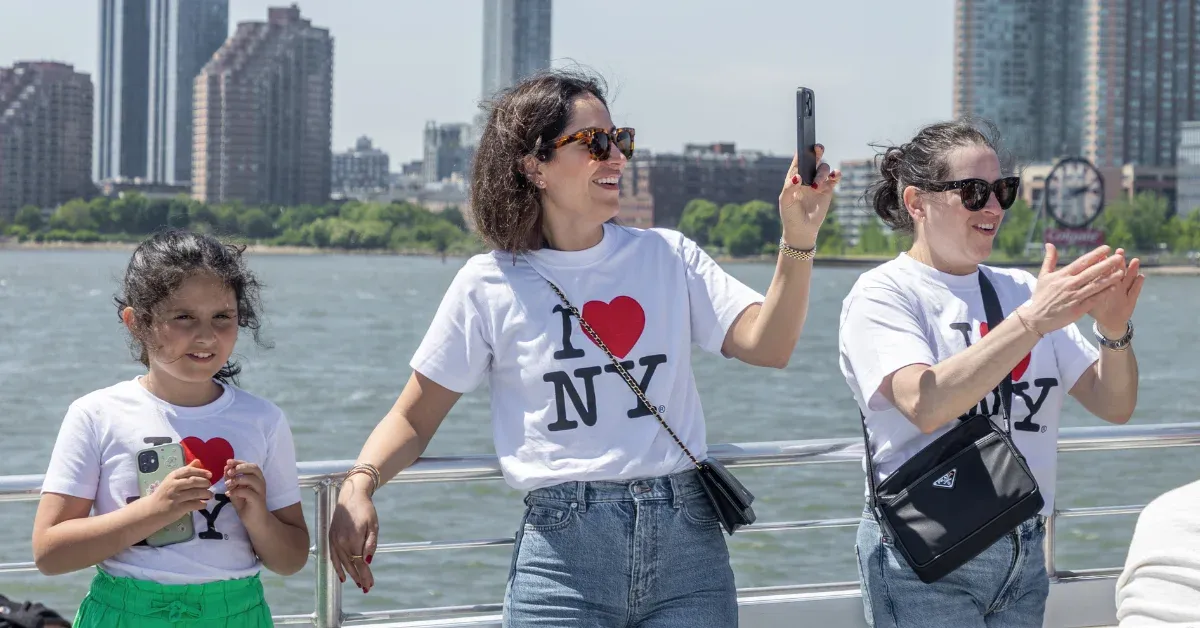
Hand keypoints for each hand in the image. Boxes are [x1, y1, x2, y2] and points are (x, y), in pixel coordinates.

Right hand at [146, 459, 212, 518]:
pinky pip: (194, 505)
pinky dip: (202, 504)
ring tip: (209, 495)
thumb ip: (186, 471)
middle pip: (194, 481)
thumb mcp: (172, 480)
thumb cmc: (164, 493)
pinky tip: (204, 504)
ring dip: (206, 493)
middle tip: (209, 485)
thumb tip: (198, 461)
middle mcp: (173, 485)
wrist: (150, 510)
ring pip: (196, 493)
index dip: (201, 472)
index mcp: (172, 477)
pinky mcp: (177, 508)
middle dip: (205, 483)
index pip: (189, 471)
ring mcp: (175, 497)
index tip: (210, 475)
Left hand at [224, 460, 268, 518]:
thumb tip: (226, 468)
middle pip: (254, 468)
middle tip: (229, 472)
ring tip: (227, 485)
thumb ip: (231, 480)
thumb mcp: (236, 490)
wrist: (255, 521)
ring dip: (237, 480)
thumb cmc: (245, 504)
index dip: (239, 462)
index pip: (250, 465)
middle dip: (240, 467)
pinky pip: (248, 492)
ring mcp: (260, 491)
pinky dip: (236, 491)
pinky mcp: (258, 500)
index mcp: (256, 478)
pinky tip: (229, 494)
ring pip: (251, 479)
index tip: (228, 462)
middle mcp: (260, 482)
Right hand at [329, 475, 378, 592]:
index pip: (360, 562)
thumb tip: (368, 560)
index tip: (370, 584)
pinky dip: (337, 568)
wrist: (350, 496)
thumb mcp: (373, 525)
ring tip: (358, 584)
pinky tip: (342, 577)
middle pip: (351, 565)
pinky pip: (333, 557)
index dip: (366, 574)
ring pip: (342, 563)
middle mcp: (341, 542)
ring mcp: (334, 541)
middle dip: (360, 577)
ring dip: (350, 575)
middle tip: (366, 587)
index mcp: (353, 539)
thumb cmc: (366, 510)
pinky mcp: (331, 538)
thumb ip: (371, 543)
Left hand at [778, 144, 839, 249]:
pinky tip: (835, 175)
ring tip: (816, 185)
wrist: (802, 229)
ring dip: (822, 173)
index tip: (805, 143)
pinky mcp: (828, 190)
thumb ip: (790, 188)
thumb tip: (798, 177)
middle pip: (813, 159)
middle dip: (816, 152)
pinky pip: (834, 178)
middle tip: (818, 148)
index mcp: (794, 177)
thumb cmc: (790, 214)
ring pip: (824, 168)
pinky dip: (836, 174)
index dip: (802, 150)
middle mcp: (807, 176)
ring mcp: (818, 182)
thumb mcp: (786, 201)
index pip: (798, 160)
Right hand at [1018, 244, 1126, 334]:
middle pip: (1091, 272)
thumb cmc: (1040, 296)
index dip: (1095, 255)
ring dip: (1109, 279)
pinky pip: (1093, 299)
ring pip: (1094, 286)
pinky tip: (1114, 288)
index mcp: (1062, 276)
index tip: (1107, 248)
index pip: (1081, 262)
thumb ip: (1049, 259)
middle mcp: (1069, 285)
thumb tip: (1050, 244)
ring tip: (1121, 272)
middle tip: (1118, 257)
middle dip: (1106, 264)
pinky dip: (1103, 293)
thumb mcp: (1043, 276)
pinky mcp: (1077, 309)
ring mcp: (1074, 297)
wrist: (1035, 318)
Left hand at [1088, 248, 1144, 337]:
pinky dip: (1138, 284)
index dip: (1102, 262)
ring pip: (1128, 278)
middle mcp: (1115, 284)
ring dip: (1131, 269)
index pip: (1102, 270)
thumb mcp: (1087, 299)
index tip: (1103, 251)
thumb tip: (1066, 278)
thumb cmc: (1096, 308)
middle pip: (1116, 271)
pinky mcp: (1131, 299)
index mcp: (1103, 283)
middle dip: (1118, 261)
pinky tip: (1141, 276)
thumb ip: (1080, 288)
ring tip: (1135, 260)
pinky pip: (1135, 291)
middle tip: (1120, 251)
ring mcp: (1124, 291)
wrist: (1109, 321)